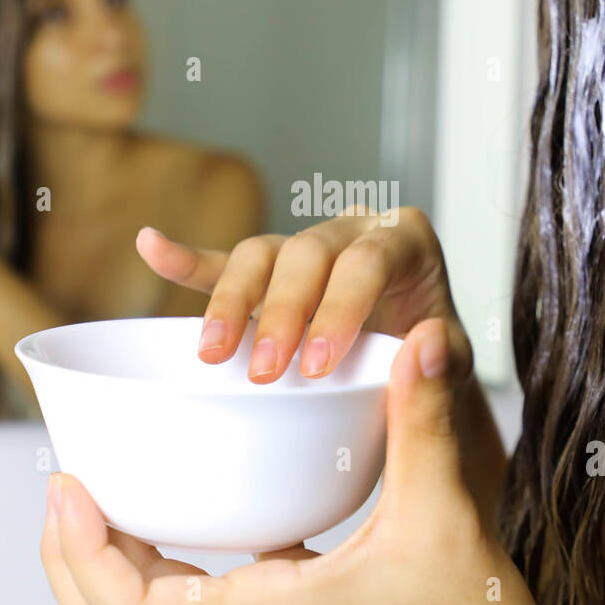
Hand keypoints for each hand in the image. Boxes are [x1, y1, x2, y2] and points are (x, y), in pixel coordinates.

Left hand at [41, 319, 544, 604]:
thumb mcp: (445, 515)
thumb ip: (426, 424)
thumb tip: (422, 341)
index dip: (89, 557)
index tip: (72, 490)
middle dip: (74, 562)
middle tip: (62, 491)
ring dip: (107, 570)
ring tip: (95, 507)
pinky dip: (154, 573)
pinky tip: (168, 527)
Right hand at [136, 206, 471, 384]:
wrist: (416, 371)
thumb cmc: (435, 364)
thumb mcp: (453, 367)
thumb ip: (445, 364)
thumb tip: (423, 343)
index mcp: (404, 241)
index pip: (368, 261)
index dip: (339, 307)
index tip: (317, 365)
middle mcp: (352, 232)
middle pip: (307, 254)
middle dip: (281, 312)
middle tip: (263, 372)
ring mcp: (305, 249)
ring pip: (261, 254)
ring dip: (232, 301)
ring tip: (213, 353)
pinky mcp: (268, 274)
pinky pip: (223, 262)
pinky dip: (188, 260)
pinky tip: (151, 245)